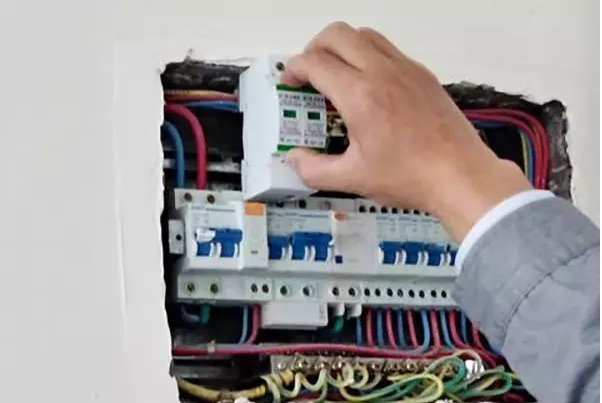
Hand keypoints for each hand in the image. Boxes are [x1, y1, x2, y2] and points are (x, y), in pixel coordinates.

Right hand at [282, 22, 530, 240]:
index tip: (290, 83)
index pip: (315, 62)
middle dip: (313, 48)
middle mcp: (382, 72)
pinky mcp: (422, 74)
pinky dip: (368, 55)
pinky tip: (368, 87)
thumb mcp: (352, 179)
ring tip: (336, 75)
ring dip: (342, 47)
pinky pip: (388, 49)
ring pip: (364, 34)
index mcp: (360, 95)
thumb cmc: (410, 176)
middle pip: (336, 34)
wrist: (460, 176)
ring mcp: (406, 69)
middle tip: (309, 73)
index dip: (294, 69)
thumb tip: (294, 159)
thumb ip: (314, 169)